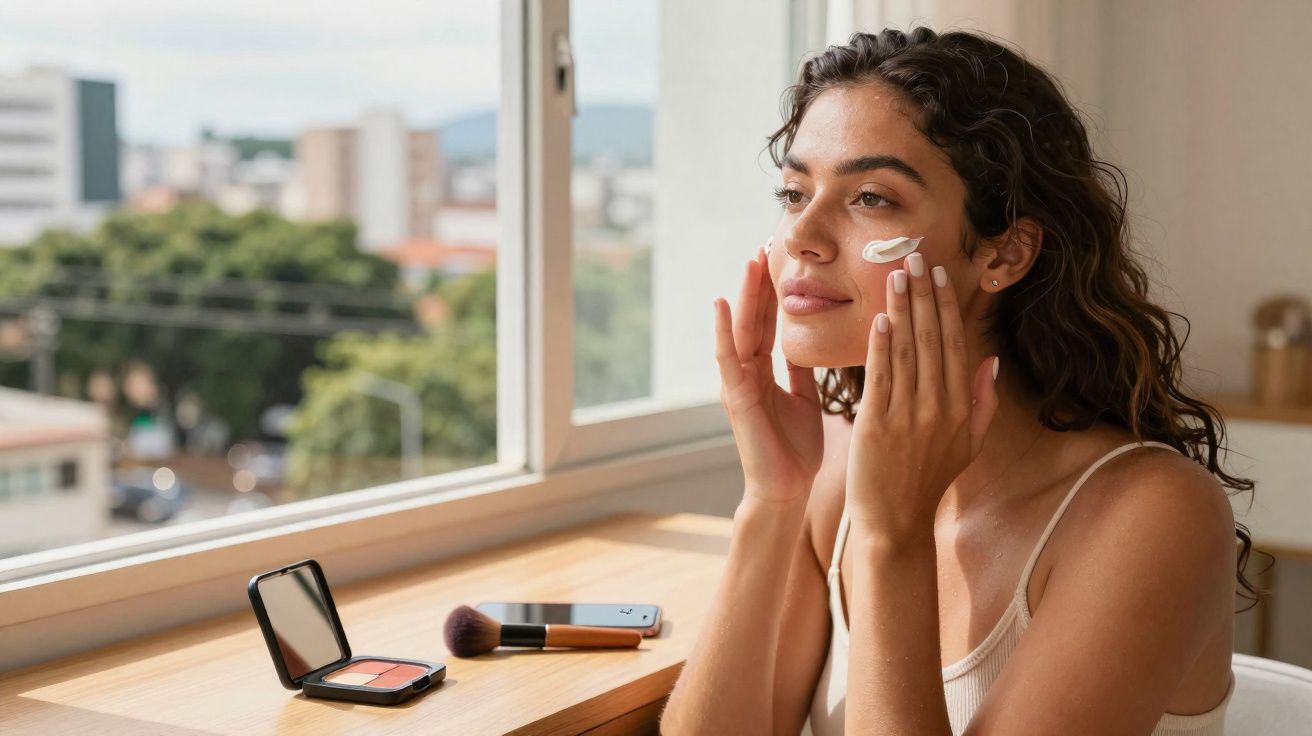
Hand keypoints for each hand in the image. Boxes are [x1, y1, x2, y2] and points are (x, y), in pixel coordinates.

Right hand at [714, 246, 823, 503]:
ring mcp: (737, 383)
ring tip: (751, 260)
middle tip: (767, 242)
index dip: (774, 290)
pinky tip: (723, 304)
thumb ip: (802, 371)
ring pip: (741, 329)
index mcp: (764, 371)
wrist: (786, 490)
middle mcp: (746, 372)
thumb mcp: (805, 400)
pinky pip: (728, 359)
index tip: (783, 257)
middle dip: (760, 281)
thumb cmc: (795, 450)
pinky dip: (724, 331)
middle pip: (754, 317)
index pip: (769, 321)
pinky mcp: (735, 397)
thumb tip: (811, 344)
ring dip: (745, 294)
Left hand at [845, 252, 999, 538]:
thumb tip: (992, 360)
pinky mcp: (877, 425)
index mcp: (961, 409)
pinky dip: (881, 346)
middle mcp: (939, 408)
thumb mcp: (969, 445)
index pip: (955, 345)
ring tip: (894, 276)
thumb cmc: (928, 482)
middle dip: (924, 295)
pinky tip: (879, 319)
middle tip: (914, 258)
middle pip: (932, 340)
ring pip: (907, 351)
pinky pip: (881, 377)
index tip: (939, 275)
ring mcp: (909, 416)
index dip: (947, 307)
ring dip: (901, 309)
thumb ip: (983, 402)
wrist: (896, 523)